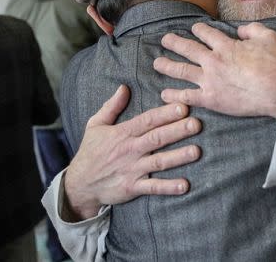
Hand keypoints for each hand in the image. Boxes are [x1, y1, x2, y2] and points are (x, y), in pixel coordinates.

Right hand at [63, 85, 201, 221]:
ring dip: (178, 157)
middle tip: (196, 124)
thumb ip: (111, 106)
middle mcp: (130, 150)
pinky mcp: (132, 187)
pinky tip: (185, 185)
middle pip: (157, 138)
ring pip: (158, 162)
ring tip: (197, 151)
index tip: (182, 106)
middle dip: (177, 131)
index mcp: (123, 133)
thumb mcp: (95, 125)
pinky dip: (168, 187)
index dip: (164, 113)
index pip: (147, 121)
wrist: (78, 184)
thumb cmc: (90, 152)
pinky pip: (153, 187)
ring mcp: (132, 170)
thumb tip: (123, 87)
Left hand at [155, 22, 275, 119]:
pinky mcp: (210, 99)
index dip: (199, 29)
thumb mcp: (269, 37)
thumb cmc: (275, 65)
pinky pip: (187, 96)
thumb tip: (240, 30)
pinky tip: (164, 93)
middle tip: (165, 40)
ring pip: (181, 71)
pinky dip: (174, 95)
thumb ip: (252, 29)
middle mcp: (213, 61)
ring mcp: (209, 80)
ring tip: (157, 62)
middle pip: (188, 49)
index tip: (194, 28)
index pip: (206, 33)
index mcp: (226, 46)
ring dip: (167, 65)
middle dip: (174, 42)